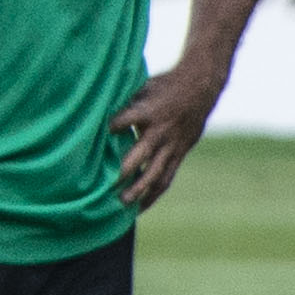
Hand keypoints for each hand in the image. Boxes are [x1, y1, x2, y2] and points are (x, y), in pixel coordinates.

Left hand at [109, 67, 220, 210]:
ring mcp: (171, 145)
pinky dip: (152, 195)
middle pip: (140, 155)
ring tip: (121, 204)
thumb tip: (96, 112)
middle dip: (123, 171)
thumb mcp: (143, 87)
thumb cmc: (164, 86)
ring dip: (138, 190)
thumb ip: (124, 103)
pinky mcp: (179, 154)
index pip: (125, 121)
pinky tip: (139, 208)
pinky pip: (166, 179)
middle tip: (104, 186)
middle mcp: (160, 132)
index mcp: (149, 112)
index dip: (111, 128)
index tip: (93, 138)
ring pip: (154, 173)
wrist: (201, 87)